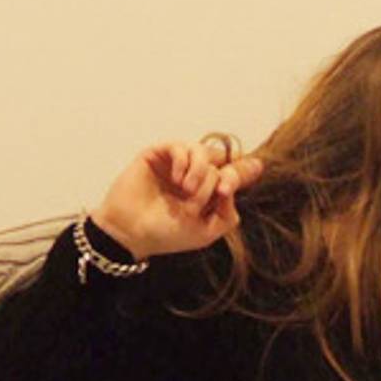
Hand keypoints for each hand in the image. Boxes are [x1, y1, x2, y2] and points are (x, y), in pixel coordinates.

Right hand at [90, 141, 263, 259]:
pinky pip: (181, 146)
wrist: (131, 231)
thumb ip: (227, 214)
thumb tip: (231, 187)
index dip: (244, 172)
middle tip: (197, 201)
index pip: (233, 173)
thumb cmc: (165, 234)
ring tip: (187, 189)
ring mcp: (177, 164)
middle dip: (215, 181)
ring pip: (204, 152)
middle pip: (222, 162)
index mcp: (208, 193)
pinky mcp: (158, 155)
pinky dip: (184, 162)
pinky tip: (177, 179)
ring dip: (201, 171)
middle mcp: (195, 175)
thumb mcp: (205, 232)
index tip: (249, 173)